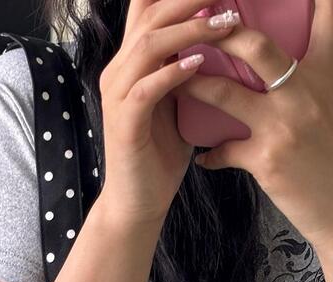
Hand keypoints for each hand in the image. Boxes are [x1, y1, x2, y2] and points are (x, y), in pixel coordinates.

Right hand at [96, 0, 240, 226]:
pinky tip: (199, 65)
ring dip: (188, 31)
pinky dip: (173, 73)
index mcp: (129, 66)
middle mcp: (118, 74)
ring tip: (223, 25)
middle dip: (187, 1)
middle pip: (147, 18)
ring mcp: (117, 98)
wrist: (138, 201)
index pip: (145, 11)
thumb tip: (219, 41)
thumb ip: (186, 72)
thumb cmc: (159, 155)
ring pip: (147, 47)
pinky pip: (146, 88)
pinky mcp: (124, 124)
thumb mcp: (177, 103)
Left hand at [175, 0, 332, 248]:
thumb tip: (275, 63)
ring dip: (194, 86)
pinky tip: (204, 158)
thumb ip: (305, 80)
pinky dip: (211, 154)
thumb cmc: (331, 154)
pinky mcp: (268, 160)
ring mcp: (285, 124)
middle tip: (193, 28)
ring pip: (226, 93)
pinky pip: (225, 151)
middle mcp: (306, 91)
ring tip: (173, 82)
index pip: (323, 18)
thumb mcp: (327, 105)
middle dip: (219, 33)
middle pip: (256, 46)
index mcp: (324, 72)